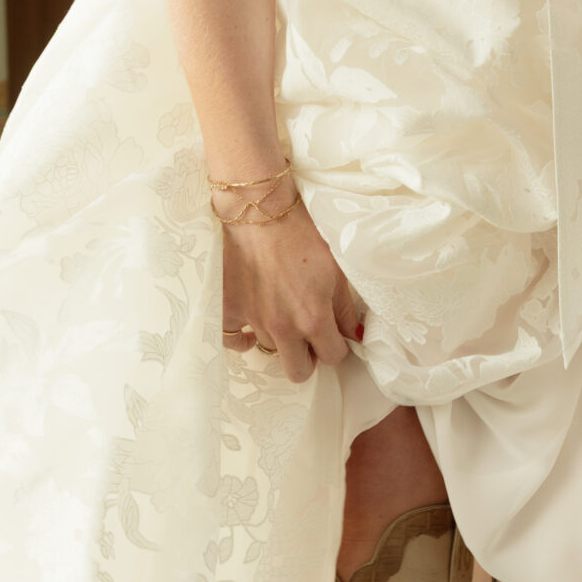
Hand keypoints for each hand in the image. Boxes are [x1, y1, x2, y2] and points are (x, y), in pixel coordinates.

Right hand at [217, 176, 363, 383]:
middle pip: (298, 371)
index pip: (332, 357)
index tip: (333, 334)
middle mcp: (283, 327)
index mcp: (313, 318)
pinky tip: (250, 330)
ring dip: (278, 338)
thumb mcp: (336, 269)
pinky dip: (240, 339)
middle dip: (308, 357)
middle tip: (308, 336)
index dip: (336, 347)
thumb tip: (354, 335)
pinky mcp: (227, 308)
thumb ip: (344, 309)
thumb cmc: (303, 233)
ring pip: (270, 350)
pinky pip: (230, 340)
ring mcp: (252, 320)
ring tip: (280, 310)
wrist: (260, 209)